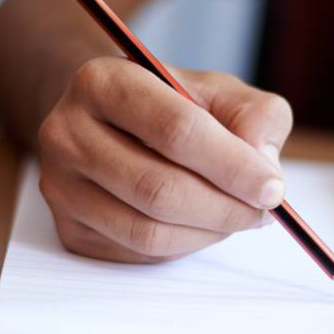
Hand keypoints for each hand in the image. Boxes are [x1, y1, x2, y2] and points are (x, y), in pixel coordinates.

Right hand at [37, 57, 292, 262]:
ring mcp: (61, 185)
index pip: (175, 130)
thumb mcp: (220, 91)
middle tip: (264, 210)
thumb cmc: (173, 104)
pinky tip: (203, 223)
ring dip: (209, 232)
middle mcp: (67, 131)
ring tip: (239, 215)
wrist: (113, 121)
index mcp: (103, 81)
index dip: (232, 165)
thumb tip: (263, 165)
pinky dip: (185, 245)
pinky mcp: (69, 228)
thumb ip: (256, 115)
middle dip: (225, 207)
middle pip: (159, 188)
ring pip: (148, 230)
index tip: (273, 188)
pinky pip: (138, 252)